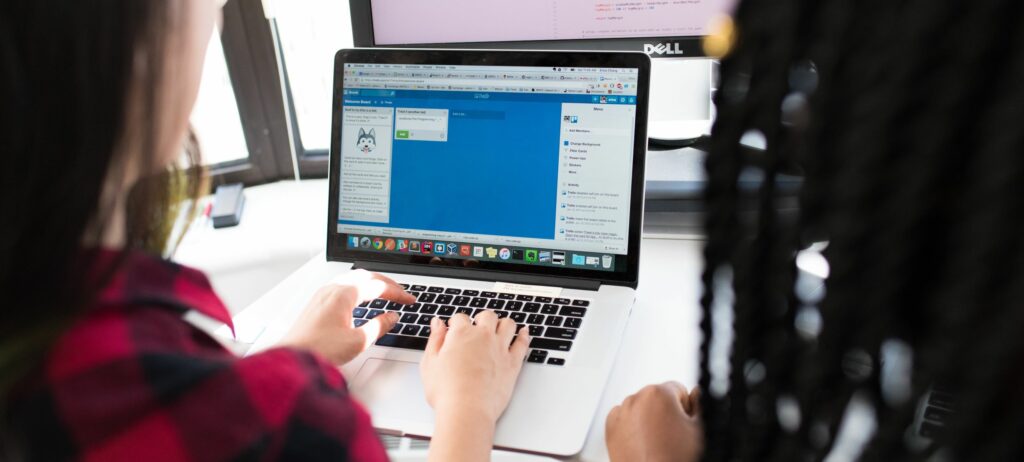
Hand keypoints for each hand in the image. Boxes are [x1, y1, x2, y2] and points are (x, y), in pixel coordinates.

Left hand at [278, 270, 414, 364]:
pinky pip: (342, 286)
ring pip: (352, 279)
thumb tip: (391, 317)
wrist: (292, 359)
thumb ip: (379, 326)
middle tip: (400, 293)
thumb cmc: (319, 350)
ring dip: (371, 283)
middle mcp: (332, 290)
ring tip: (384, 292)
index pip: (377, 285)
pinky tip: (360, 299)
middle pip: (365, 276)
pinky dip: (358, 288)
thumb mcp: (358, 341)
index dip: (397, 292)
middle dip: (386, 283)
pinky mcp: (317, 303)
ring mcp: (322, 295)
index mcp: (343, 294)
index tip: (409, 300)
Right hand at [421, 311, 530, 461]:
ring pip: (508, 324)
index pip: (460, 318)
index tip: (455, 328)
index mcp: (461, 334)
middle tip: (478, 327)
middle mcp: (483, 337)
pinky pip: (522, 343)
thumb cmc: (447, 392)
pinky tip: (524, 333)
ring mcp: (500, 349)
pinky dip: (524, 335)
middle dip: (481, 319)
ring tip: (499, 328)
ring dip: (503, 323)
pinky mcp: (513, 363)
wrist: (467, 410)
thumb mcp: (430, 363)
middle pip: (487, 316)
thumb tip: (437, 323)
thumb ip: (435, 339)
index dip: (456, 323)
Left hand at [606, 382, 702, 461]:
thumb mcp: (701, 430)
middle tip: (674, 438)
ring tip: (659, 444)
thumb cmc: (675, 459)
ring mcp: (620, 414)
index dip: (687, 409)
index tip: (686, 425)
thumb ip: (702, 403)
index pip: (678, 389)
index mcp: (657, 394)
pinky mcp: (610, 430)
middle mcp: (635, 400)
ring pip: (641, 409)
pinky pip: (626, 420)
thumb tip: (696, 393)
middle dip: (667, 413)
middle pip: (658, 398)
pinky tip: (645, 445)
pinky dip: (634, 429)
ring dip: (650, 420)